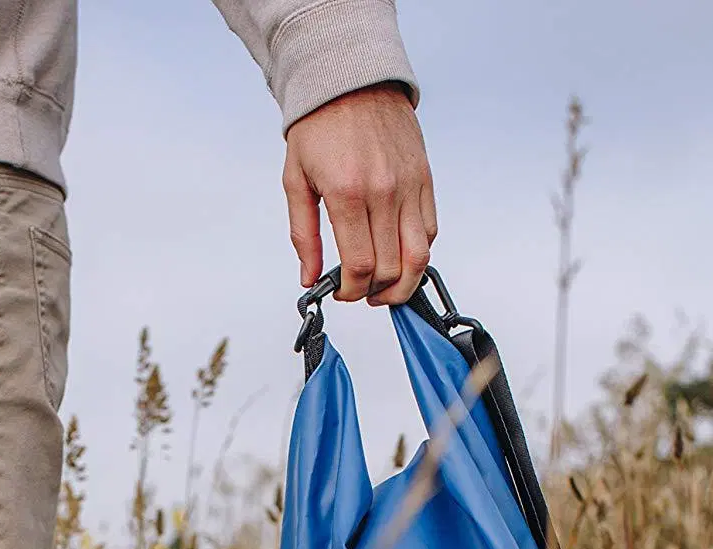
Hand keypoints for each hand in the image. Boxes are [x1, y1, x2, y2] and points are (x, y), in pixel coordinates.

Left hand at [283, 83, 437, 305]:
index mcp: (348, 193)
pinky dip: (417, 253)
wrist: (350, 80)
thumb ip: (304, 236)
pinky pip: (429, 230)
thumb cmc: (319, 127)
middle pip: (391, 268)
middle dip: (373, 292)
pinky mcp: (424, 178)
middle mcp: (384, 191)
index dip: (351, 291)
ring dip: (403, 284)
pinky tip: (399, 256)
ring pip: (419, 256)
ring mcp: (409, 185)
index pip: (360, 265)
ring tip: (385, 289)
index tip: (342, 292)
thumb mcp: (296, 182)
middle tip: (360, 291)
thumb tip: (309, 278)